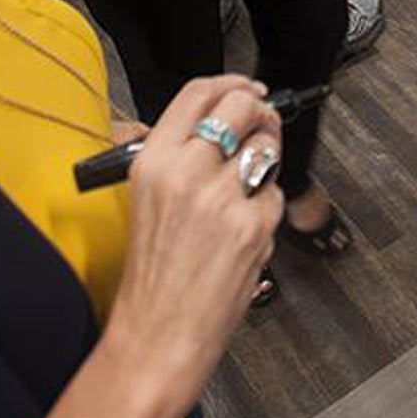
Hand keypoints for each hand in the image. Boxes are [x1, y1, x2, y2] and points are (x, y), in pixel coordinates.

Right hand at [99, 77, 282, 417]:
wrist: (158, 334)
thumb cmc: (151, 275)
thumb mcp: (142, 200)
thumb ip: (168, 155)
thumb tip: (200, 122)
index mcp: (153, 162)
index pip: (198, 93)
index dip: (231, 83)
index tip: (246, 88)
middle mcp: (186, 172)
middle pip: (242, 107)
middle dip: (259, 112)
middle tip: (261, 124)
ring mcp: (223, 198)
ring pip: (266, 147)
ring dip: (266, 159)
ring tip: (248, 186)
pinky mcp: (253, 226)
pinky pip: (274, 196)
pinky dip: (266, 208)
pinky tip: (244, 230)